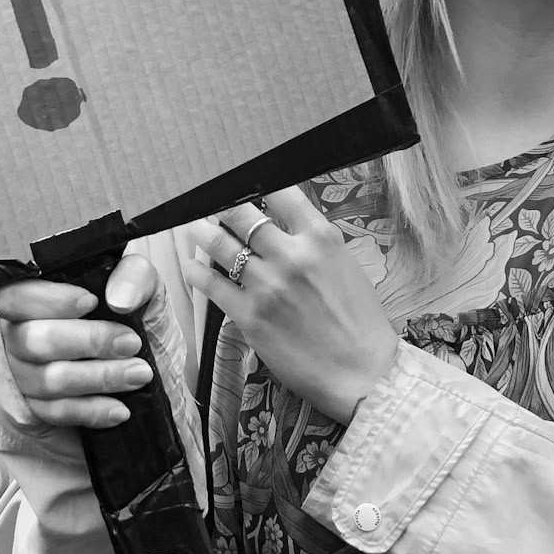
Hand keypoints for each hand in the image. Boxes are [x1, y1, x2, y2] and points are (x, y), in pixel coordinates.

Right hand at [0, 254, 159, 432]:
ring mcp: (24, 375)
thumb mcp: (143, 289)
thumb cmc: (136, 324)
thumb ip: (134, 277)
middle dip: (88, 341)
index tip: (90, 301)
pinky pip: (57, 413)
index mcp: (34, 298)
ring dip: (99, 377)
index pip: (14, 296)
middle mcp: (21, 335)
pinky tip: (120, 408)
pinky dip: (92, 410)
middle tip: (130, 343)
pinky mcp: (38, 410)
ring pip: (48, 379)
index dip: (47, 299)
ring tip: (138, 374)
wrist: (152, 372)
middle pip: (33, 340)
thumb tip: (118, 298)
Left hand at [187, 190, 398, 425]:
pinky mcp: (250, 316)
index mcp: (321, 238)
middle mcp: (291, 255)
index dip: (255, 181)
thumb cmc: (360, 321)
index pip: (280, 192)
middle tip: (208, 201)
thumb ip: (313, 242)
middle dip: (221, 205)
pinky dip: (197, 272)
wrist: (362, 373)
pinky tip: (191, 266)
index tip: (240, 180)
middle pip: (241, 214)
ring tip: (194, 226)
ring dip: (203, 232)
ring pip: (221, 245)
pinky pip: (212, 285)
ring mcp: (267, 285)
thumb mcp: (345, 266)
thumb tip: (282, 223)